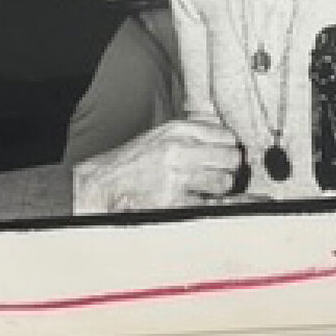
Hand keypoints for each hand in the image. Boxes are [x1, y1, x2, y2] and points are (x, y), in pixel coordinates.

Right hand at [71, 118, 244, 214]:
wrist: (105, 183)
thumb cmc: (136, 160)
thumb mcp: (163, 134)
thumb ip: (194, 132)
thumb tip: (227, 138)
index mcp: (178, 130)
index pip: (226, 135)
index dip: (231, 147)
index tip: (228, 155)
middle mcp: (180, 149)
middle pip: (231, 157)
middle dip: (230, 168)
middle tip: (223, 174)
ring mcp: (177, 175)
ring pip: (223, 182)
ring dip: (219, 189)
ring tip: (206, 189)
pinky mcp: (173, 201)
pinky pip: (206, 204)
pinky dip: (205, 205)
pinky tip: (195, 201)